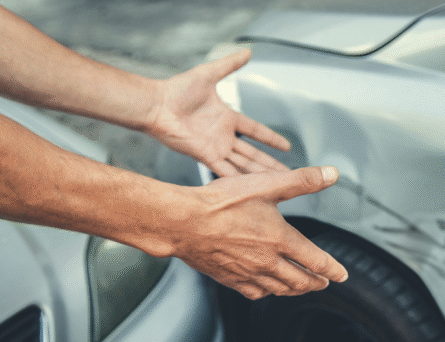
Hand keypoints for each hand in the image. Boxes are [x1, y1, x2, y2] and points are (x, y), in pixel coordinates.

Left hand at [148, 49, 290, 175]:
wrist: (156, 105)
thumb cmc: (176, 89)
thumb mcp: (208, 74)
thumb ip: (229, 65)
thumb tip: (248, 52)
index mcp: (227, 117)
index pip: (255, 130)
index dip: (270, 138)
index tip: (286, 147)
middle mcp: (223, 135)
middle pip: (253, 153)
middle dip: (270, 164)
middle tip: (287, 173)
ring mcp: (215, 147)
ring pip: (243, 164)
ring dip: (258, 174)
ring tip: (275, 182)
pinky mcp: (205, 156)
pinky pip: (225, 170)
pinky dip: (237, 179)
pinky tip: (250, 187)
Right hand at [173, 166, 347, 298]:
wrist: (183, 222)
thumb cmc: (221, 202)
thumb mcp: (267, 184)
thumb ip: (302, 180)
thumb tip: (331, 174)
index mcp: (281, 240)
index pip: (316, 261)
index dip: (332, 269)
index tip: (341, 275)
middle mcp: (267, 262)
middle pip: (300, 281)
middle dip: (316, 282)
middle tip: (324, 282)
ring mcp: (248, 273)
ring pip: (280, 290)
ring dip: (295, 290)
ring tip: (302, 287)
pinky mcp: (229, 278)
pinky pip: (255, 293)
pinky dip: (268, 293)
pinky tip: (267, 289)